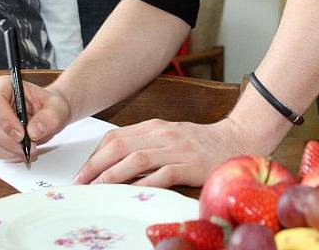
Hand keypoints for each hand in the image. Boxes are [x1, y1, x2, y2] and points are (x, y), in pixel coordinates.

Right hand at [0, 77, 70, 160]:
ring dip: (8, 151)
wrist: (47, 115)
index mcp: (4, 86)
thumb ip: (48, 118)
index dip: (4, 120)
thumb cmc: (49, 106)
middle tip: (29, 148)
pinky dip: (6, 155)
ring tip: (29, 150)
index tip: (21, 135)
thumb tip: (33, 131)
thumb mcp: (57, 108)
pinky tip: (21, 152)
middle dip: (8, 142)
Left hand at [73, 117, 253, 187]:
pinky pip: (163, 174)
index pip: (116, 136)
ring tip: (98, 189)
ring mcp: (177, 148)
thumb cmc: (200, 143)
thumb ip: (145, 145)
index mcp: (155, 126)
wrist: (236, 140)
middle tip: (81, 183)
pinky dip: (144, 183)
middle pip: (121, 145)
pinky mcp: (190, 165)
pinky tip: (132, 192)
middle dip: (96, 165)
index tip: (82, 173)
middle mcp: (163, 134)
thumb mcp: (169, 137)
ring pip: (137, 159)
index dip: (95, 155)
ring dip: (113, 174)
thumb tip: (113, 164)